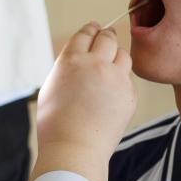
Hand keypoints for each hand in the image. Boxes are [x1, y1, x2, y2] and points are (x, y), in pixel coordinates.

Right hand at [30, 23, 137, 180]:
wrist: (74, 150)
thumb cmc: (55, 125)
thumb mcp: (51, 88)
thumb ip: (66, 68)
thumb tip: (79, 59)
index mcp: (72, 60)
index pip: (86, 33)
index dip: (90, 30)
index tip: (94, 30)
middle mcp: (96, 64)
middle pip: (108, 38)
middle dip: (106, 37)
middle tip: (106, 39)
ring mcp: (116, 79)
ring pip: (123, 56)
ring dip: (116, 58)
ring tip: (109, 68)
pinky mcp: (129, 95)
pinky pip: (128, 80)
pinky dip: (122, 82)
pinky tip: (111, 95)